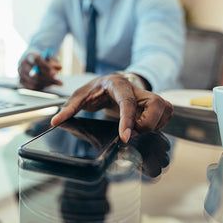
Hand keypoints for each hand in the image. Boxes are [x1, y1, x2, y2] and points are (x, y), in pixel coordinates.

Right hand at [18, 53, 62, 89]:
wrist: (31, 60)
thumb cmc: (41, 59)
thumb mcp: (49, 58)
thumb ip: (54, 62)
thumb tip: (59, 67)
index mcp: (30, 56)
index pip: (37, 61)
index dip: (46, 67)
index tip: (54, 73)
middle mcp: (23, 64)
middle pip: (35, 73)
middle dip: (48, 78)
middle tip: (59, 82)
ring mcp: (21, 73)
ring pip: (34, 81)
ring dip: (46, 83)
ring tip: (56, 83)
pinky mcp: (21, 80)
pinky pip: (31, 86)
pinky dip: (41, 87)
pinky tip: (48, 84)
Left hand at [51, 74, 172, 142]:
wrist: (107, 84)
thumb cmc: (94, 90)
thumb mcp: (79, 96)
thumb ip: (68, 108)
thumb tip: (55, 121)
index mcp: (117, 84)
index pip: (127, 101)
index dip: (127, 120)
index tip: (125, 138)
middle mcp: (136, 88)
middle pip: (156, 105)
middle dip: (145, 124)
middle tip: (130, 133)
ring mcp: (148, 95)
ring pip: (165, 110)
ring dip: (153, 125)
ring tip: (135, 129)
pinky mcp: (155, 103)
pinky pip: (167, 115)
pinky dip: (159, 124)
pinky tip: (143, 127)